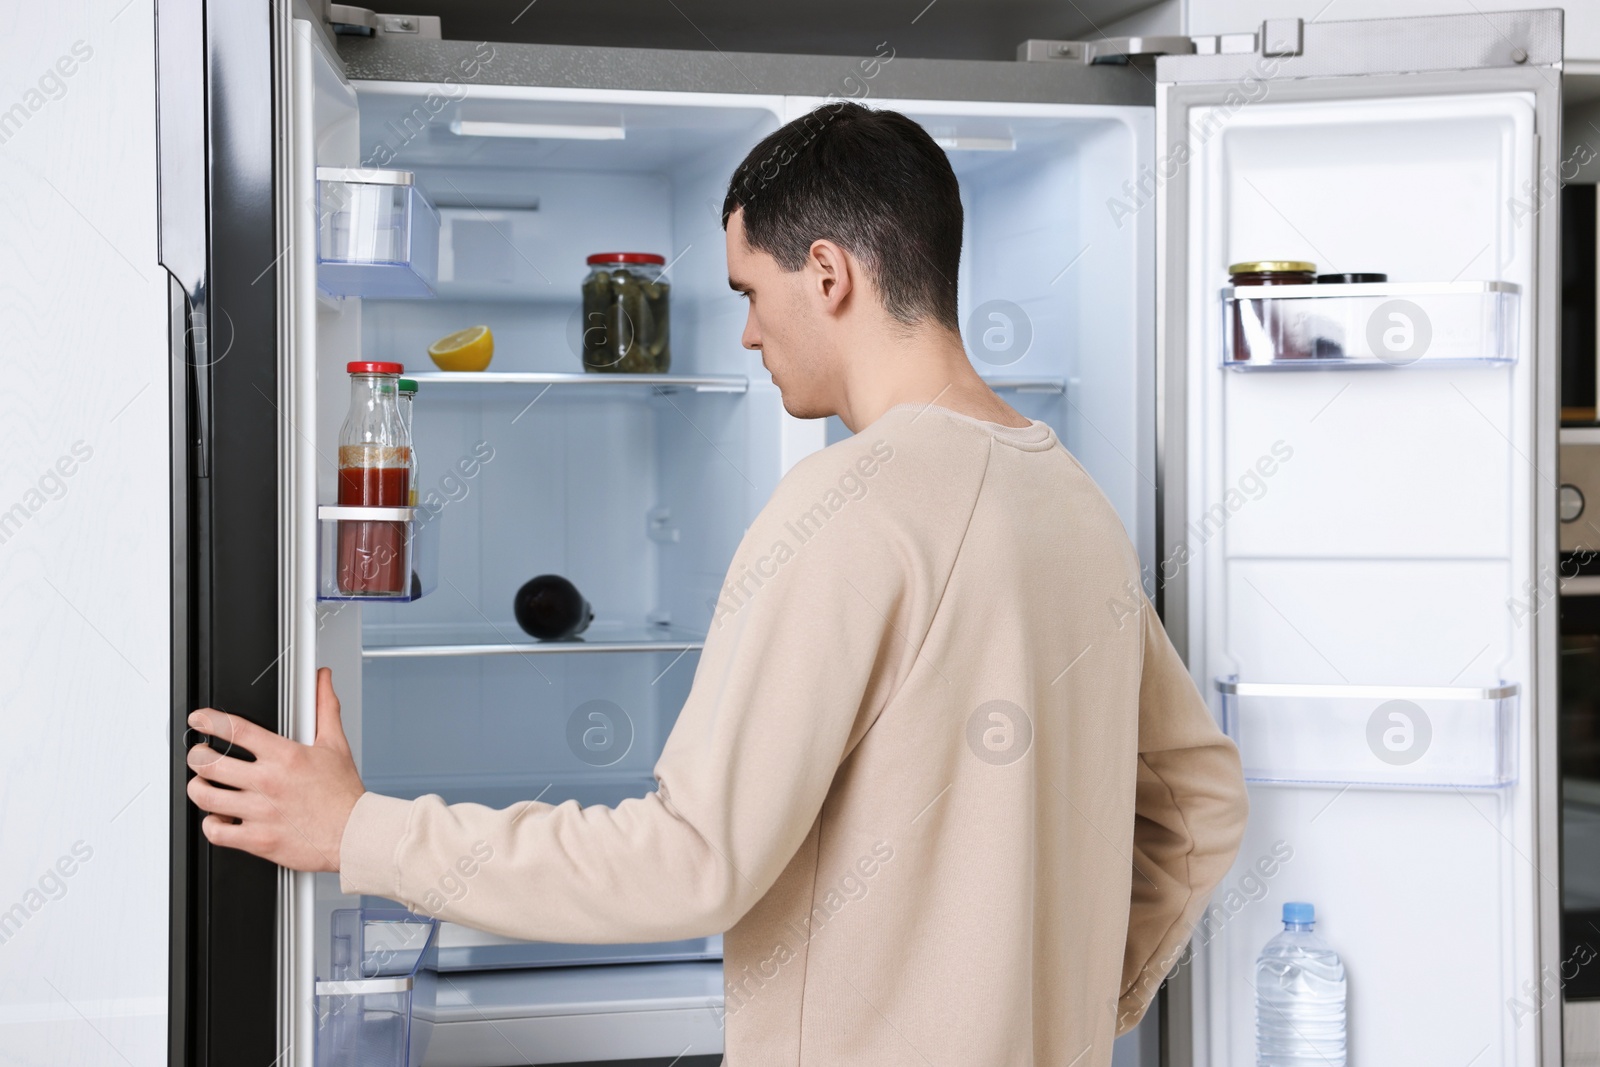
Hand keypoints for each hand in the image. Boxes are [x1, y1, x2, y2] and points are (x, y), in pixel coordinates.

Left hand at [186, 667, 364, 872]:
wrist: (354, 835)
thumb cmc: (344, 795)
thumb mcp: (335, 745)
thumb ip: (325, 708)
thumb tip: (322, 680)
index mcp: (285, 756)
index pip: (235, 729)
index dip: (208, 720)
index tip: (200, 720)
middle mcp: (268, 783)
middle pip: (209, 763)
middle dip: (197, 755)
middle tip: (200, 755)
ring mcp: (260, 812)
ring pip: (205, 797)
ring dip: (198, 788)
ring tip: (203, 784)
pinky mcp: (257, 840)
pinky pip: (215, 831)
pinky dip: (211, 824)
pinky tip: (219, 817)